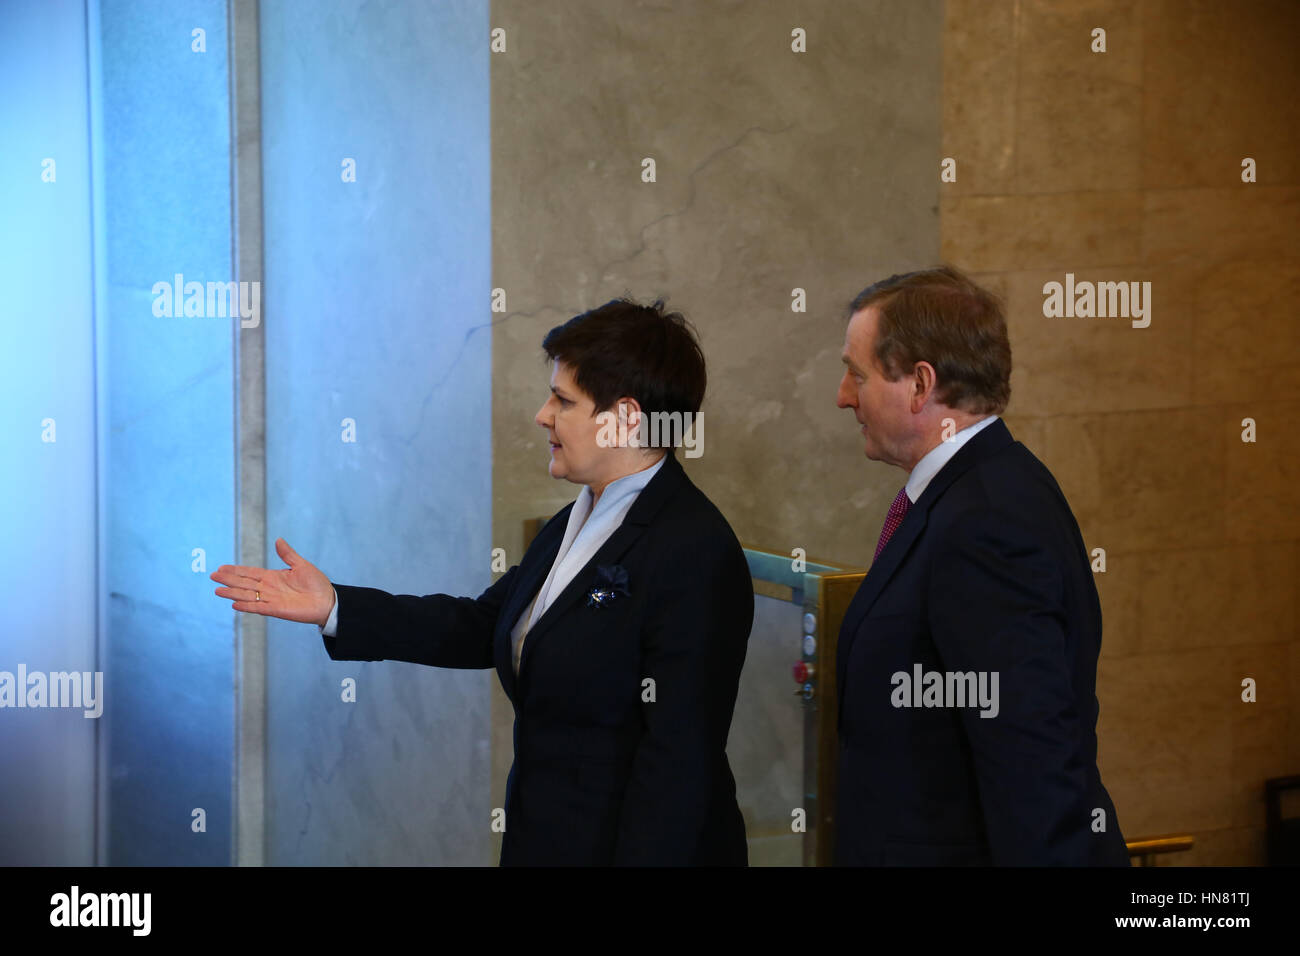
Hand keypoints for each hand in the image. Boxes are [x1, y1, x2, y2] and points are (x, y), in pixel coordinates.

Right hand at [211, 537, 334, 626]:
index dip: (236, 570)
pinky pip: (258, 607)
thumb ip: (288, 554)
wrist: (328, 600)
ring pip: (247, 595)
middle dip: (229, 580)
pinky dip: (246, 606)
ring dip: (232, 593)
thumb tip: (278, 539)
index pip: (250, 573)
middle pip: (244, 583)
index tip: (221, 568)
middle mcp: (269, 588)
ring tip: (217, 590)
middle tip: (212, 576)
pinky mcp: (276, 610)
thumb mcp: (301, 565)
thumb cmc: (316, 583)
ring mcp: (271, 599)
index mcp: (273, 577)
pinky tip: (234, 603)